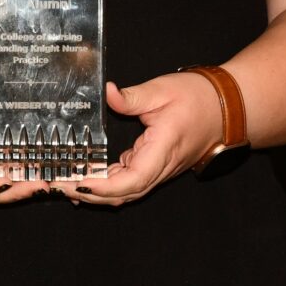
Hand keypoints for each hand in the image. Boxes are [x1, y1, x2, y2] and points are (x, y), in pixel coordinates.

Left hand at [55, 75, 223, 206]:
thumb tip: (108, 93)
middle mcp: (161, 167)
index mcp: (163, 150)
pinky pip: (129, 184)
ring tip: (66, 184)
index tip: (78, 182)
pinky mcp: (155, 167)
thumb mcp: (163, 90)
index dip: (103, 186)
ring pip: (125, 193)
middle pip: (123, 194)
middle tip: (58, 185)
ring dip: (96, 193)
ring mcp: (159, 170)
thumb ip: (133, 97)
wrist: (226, 108)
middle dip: (89, 194)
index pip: (131, 181)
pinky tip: (86, 178)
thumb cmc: (198, 98)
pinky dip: (107, 185)